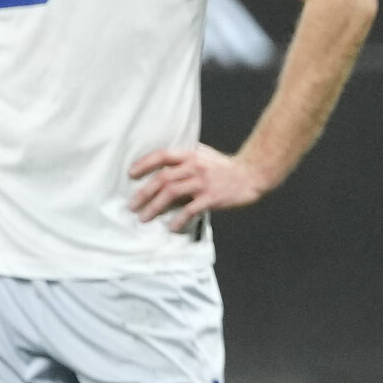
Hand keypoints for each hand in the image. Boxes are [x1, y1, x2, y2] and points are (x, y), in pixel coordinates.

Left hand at [128, 143, 271, 229]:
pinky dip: (178, 219)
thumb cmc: (226, 167)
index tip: (131, 174)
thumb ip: (186, 158)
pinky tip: (171, 227)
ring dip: (155, 207)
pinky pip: (190, 209)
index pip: (162, 155)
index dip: (144, 163)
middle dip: (144, 193)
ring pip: (172, 193)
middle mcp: (194, 167)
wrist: (252, 174)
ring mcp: (203, 182)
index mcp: (191, 155)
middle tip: (132, 205)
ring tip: (143, 218)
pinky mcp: (212, 197)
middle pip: (162, 178)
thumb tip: (164, 165)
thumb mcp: (205, 155)